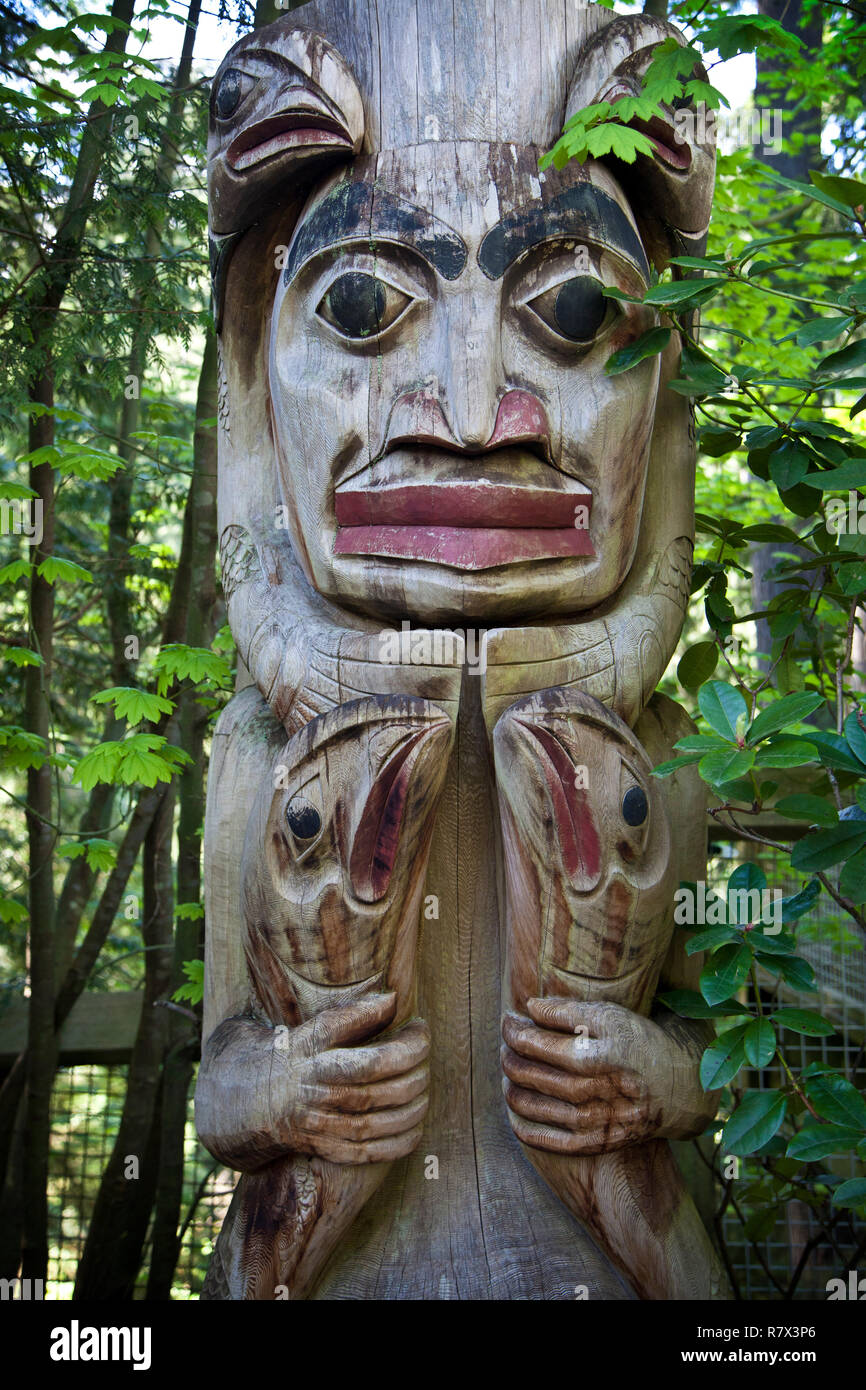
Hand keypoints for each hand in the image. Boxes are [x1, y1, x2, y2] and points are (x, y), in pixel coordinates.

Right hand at [197, 992, 429, 1168]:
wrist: (246, 1098)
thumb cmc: (291, 1053)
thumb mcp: (314, 1027)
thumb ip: (354, 1014)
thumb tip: (393, 999)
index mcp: (312, 1055)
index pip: (369, 1057)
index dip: (406, 1047)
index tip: (422, 1028)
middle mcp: (312, 1089)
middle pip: (373, 1090)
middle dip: (412, 1075)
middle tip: (426, 1059)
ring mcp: (315, 1122)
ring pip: (371, 1123)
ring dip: (409, 1110)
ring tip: (426, 1091)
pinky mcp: (320, 1146)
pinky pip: (362, 1153)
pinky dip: (394, 1145)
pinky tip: (416, 1129)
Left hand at [501, 997, 708, 1155]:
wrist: (677, 1089)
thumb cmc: (639, 1044)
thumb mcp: (611, 1017)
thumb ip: (568, 1011)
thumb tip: (528, 1008)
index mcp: (596, 1056)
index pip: (535, 1043)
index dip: (514, 1030)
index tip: (508, 1020)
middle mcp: (593, 1092)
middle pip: (529, 1073)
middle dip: (509, 1056)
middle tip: (506, 1046)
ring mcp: (592, 1122)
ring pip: (531, 1105)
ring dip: (511, 1087)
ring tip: (509, 1072)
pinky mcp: (594, 1144)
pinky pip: (546, 1141)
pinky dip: (524, 1126)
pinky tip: (516, 1111)